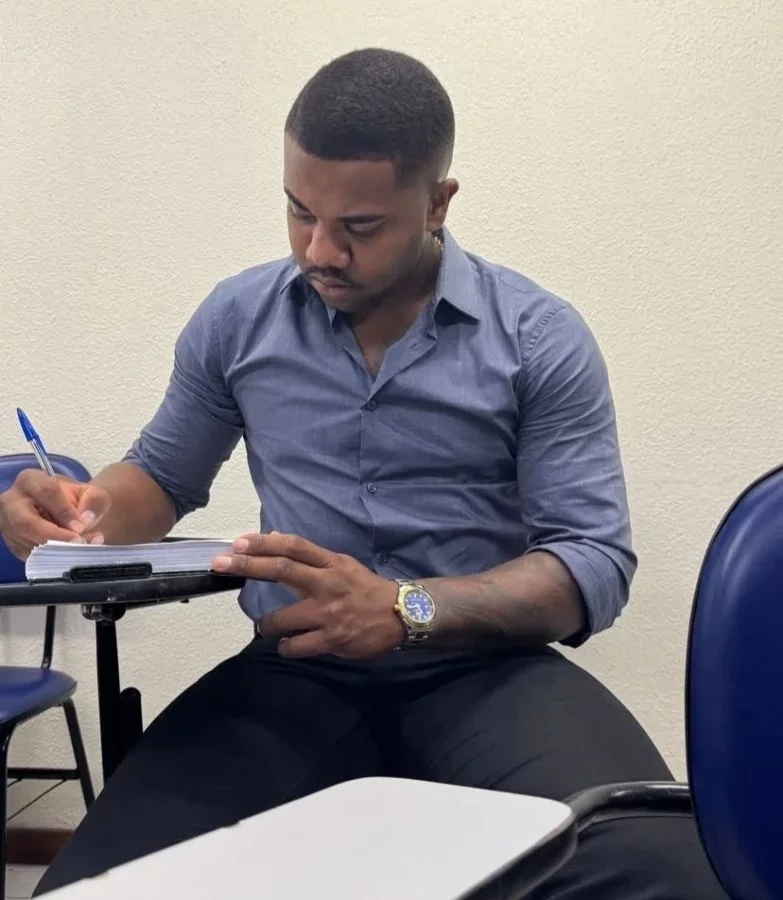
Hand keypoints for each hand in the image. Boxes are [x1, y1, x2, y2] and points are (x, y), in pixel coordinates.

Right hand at [0, 469, 111, 558]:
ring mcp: (9, 525)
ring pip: (28, 542)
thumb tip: (85, 520)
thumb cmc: (76, 500)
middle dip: (53, 535)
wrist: (69, 514)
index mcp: (31, 481)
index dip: (64, 511)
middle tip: (76, 542)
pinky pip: (29, 556)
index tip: (80, 526)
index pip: (45, 493)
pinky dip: (52, 557)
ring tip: (81, 547)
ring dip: (56, 549)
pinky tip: (69, 553)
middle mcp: (13, 502)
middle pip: (25, 522)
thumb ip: (93, 502)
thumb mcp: (91, 494)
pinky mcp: (13, 544)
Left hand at [213, 532, 403, 659]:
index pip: (293, 546)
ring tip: (264, 627)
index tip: (238, 542)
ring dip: (265, 624)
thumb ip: (309, 558)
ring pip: (282, 618)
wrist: (401, 615)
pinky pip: (296, 646)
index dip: (264, 543)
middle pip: (282, 570)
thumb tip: (273, 539)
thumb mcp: (341, 566)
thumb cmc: (366, 589)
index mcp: (331, 563)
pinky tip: (288, 645)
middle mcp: (327, 583)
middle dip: (247, 566)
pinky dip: (286, 646)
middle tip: (220, 563)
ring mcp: (328, 613)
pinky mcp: (332, 639)